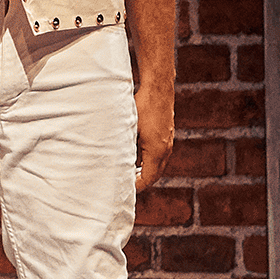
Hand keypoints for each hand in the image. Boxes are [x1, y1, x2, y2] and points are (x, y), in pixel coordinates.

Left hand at [134, 79, 174, 193]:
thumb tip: (111, 159)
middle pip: (154, 175)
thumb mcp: (129, 128)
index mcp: (157, 151)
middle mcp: (165, 150)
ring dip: (145, 171)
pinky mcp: (167, 135)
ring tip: (128, 174)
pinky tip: (135, 157)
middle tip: (124, 185)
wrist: (158, 89)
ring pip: (158, 165)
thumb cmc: (142, 106)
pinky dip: (149, 161)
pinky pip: (159, 155)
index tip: (123, 189)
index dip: (136, 186)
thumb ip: (124, 145)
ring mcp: (168, 142)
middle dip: (141, 181)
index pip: (148, 179)